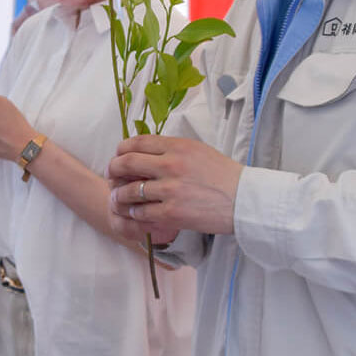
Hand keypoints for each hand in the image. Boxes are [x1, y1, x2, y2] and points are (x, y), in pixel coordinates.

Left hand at [106, 135, 243, 240]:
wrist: (245, 200)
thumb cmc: (224, 175)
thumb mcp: (199, 151)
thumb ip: (172, 150)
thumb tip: (146, 151)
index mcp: (178, 146)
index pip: (137, 142)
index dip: (121, 149)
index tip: (118, 155)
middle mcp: (171, 165)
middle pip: (127, 163)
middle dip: (113, 170)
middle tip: (111, 176)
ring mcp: (171, 190)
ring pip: (130, 190)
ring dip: (119, 195)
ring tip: (118, 198)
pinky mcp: (173, 212)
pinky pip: (141, 211)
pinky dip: (133, 212)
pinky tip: (134, 212)